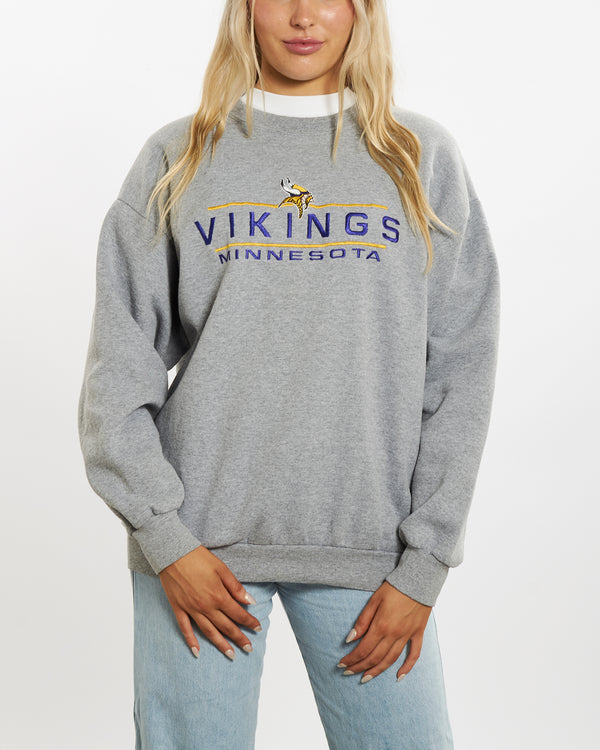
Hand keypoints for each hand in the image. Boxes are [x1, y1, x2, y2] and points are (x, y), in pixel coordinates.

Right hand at [158, 545, 261, 659]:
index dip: (249, 622)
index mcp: (218, 596)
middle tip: (249, 648)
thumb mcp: (221, 568)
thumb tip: (250, 602)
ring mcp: (191, 609)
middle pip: (226, 627)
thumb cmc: (198, 558)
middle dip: (239, 638)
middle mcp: (206, 607)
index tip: (258, 628)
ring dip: (221, 645)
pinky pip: (185, 629)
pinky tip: (197, 653)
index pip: (238, 614)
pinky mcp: (178, 609)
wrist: (172, 553)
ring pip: (209, 632)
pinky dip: (191, 642)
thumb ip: (236, 587)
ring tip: (231, 655)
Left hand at [337, 581, 431, 682]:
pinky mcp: (418, 633)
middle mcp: (395, 634)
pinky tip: (398, 676)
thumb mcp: (374, 600)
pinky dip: (407, 668)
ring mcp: (407, 635)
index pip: (363, 649)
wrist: (418, 580)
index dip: (351, 659)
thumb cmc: (393, 587)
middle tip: (348, 672)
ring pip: (391, 660)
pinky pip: (414, 655)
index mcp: (381, 626)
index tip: (341, 664)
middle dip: (359, 667)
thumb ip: (362, 621)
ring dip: (377, 671)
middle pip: (375, 657)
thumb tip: (350, 639)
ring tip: (365, 678)